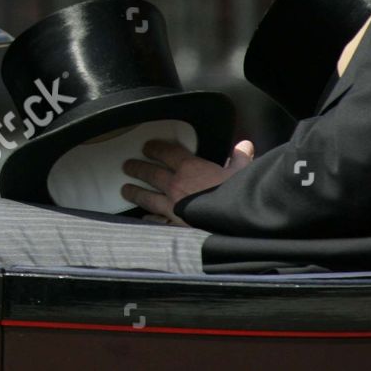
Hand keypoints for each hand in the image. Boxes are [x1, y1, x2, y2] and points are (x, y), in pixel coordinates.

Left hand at [121, 138, 254, 223]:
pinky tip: (144, 218)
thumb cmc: (238, 195)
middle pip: (151, 174)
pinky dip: (149, 219)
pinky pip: (156, 221)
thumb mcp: (243, 174)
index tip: (147, 147)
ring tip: (125, 190)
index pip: (167, 153)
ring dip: (135, 192)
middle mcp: (176, 185)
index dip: (156, 148)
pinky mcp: (173, 225)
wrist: (236, 224)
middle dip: (138, 168)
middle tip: (127, 166)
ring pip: (147, 197)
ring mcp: (172, 206)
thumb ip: (240, 159)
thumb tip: (245, 145)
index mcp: (191, 168)